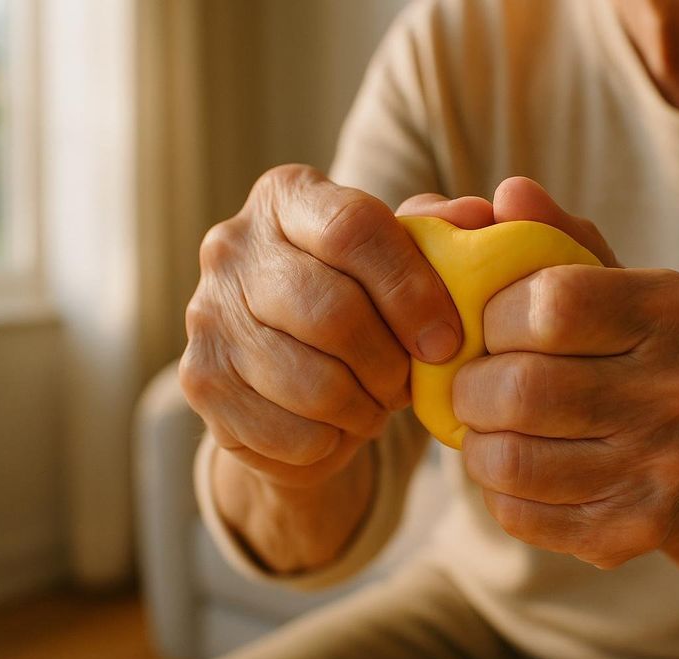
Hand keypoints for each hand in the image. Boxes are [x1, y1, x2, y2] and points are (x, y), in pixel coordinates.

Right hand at [179, 164, 464, 487]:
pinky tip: (338, 426)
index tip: (446, 341)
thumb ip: (442, 234)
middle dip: (389, 362)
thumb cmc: (362, 299)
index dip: (410, 290)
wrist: (287, 368)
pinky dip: (331, 443)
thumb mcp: (404, 257)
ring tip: (377, 403)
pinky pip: (287, 434)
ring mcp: (206, 314)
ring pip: (311, 383)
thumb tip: (479, 215)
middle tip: (408, 382)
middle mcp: (232, 246)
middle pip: (331, 312)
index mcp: (288, 196)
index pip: (352, 228)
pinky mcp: (199, 382)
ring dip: (364, 408)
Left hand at [413, 177, 678, 568]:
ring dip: (476, 441)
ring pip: (512, 459)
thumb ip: (550, 236)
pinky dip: (496, 488)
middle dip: (470, 387)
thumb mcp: (606, 280)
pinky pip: (520, 512)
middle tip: (469, 383)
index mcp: (677, 309)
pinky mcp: (636, 531)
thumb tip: (505, 196)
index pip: (549, 305)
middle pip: (522, 390)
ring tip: (485, 425)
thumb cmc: (631, 349)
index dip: (493, 316)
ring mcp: (664, 468)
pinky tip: (514, 466)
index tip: (489, 324)